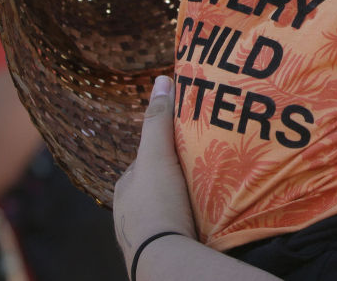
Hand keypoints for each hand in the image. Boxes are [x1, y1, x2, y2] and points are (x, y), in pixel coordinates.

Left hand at [113, 75, 196, 263]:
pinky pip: (179, 227)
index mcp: (125, 189)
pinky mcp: (162, 250)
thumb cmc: (157, 204)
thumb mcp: (157, 155)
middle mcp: (129, 212)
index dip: (167, 150)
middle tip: (205, 168)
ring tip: (211, 194)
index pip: (148, 161)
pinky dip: (190, 221)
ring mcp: (144, 234)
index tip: (190, 144)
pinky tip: (206, 219)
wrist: (164, 257)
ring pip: (169, 207)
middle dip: (178, 177)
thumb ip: (158, 121)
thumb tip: (162, 79)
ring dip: (186, 200)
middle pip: (159, 184)